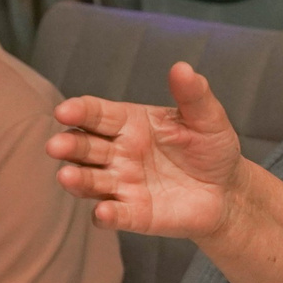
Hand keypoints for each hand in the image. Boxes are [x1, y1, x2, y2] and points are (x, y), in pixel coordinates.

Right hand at [48, 62, 248, 237]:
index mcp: (128, 123)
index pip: (96, 115)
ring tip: (66, 177)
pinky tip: (104, 212)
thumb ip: (193, 95)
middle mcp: (118, 153)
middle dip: (69, 146)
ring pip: (90, 181)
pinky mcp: (134, 214)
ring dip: (77, 180)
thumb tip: (183, 67)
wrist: (227, 190)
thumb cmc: (211, 148)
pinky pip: (114, 215)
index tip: (64, 111)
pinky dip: (106, 215)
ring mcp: (123, 184)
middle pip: (85, 148)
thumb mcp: (207, 118)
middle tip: (56, 146)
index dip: (79, 111)